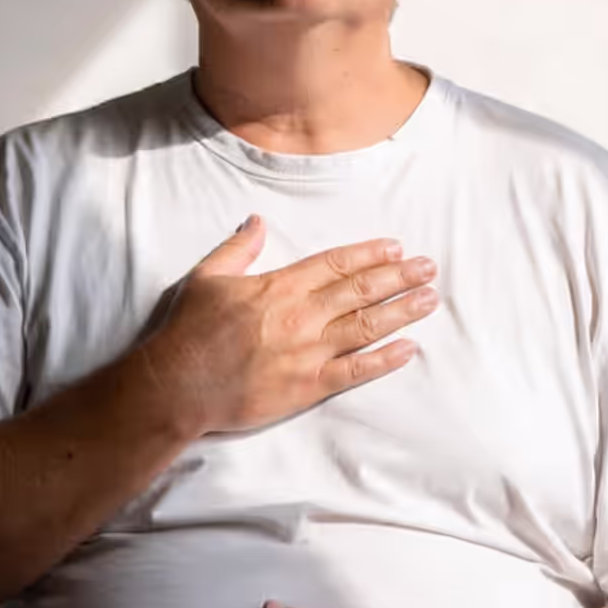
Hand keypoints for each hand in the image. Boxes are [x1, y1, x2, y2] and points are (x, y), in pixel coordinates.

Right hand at [135, 215, 439, 434]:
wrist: (177, 385)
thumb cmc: (189, 331)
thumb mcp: (207, 277)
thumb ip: (238, 248)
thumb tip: (257, 222)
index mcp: (279, 286)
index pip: (336, 264)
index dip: (369, 254)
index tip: (396, 248)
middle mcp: (300, 315)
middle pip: (361, 290)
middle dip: (399, 276)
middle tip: (428, 268)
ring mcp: (307, 352)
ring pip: (366, 326)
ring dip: (402, 310)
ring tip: (429, 299)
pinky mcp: (307, 386)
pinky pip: (354, 370)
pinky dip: (384, 360)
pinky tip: (408, 349)